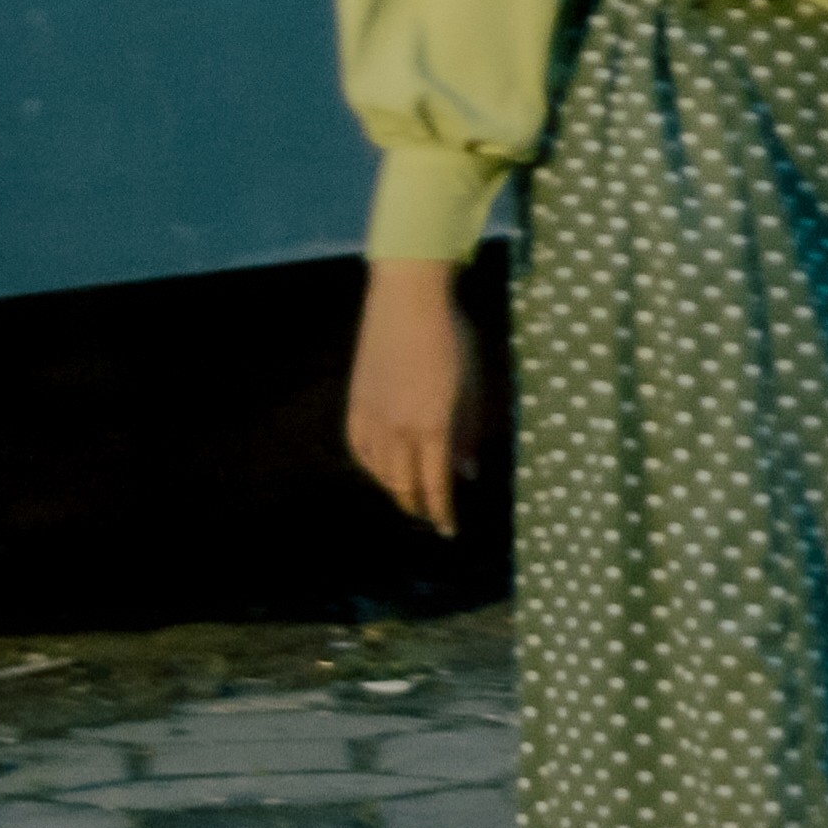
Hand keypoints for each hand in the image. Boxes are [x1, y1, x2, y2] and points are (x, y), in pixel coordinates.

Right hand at [347, 261, 481, 533]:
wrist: (407, 297)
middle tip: (431, 515)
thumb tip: (467, 470)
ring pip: (380, 473)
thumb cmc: (450, 335)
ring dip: (396, 489)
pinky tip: (382, 468)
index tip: (450, 529)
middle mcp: (398, 427)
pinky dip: (372, 466)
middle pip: (404, 487)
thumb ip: (467, 431)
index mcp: (432, 424)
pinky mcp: (356, 402)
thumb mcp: (471, 383)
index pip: (436, 486)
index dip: (443, 513)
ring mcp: (373, 415)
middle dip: (419, 507)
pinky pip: (360, 449)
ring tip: (410, 494)